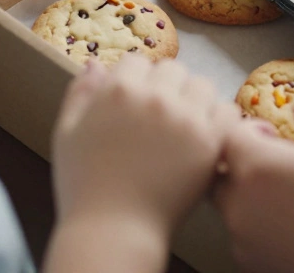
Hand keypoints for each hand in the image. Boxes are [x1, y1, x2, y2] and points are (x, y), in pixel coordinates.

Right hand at [51, 55, 239, 239]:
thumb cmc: (84, 186)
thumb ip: (81, 93)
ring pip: (201, 85)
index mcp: (119, 90)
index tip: (135, 103)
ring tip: (182, 124)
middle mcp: (156, 97)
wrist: (114, 230)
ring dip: (192, 98)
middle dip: (164, 87)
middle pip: (171, 69)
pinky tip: (203, 136)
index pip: (137, 62)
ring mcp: (187, 118)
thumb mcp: (67, 133)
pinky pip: (226, 111)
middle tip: (159, 117)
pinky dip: (218, 119)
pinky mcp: (211, 142)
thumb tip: (96, 63)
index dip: (135, 81)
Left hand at [216, 96, 293, 272]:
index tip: (277, 131)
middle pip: (224, 173)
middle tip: (286, 159)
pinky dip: (269, 223)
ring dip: (258, 193)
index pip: (230, 136)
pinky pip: (252, 236)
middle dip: (248, 161)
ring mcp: (250, 245)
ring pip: (236, 207)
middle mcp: (243, 210)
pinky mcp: (263, 268)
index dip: (252, 126)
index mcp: (260, 170)